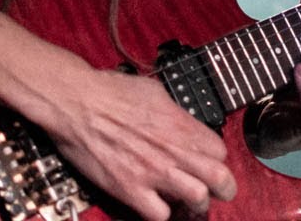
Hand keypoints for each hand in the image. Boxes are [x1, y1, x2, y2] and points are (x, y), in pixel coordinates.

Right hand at [36, 67, 234, 220]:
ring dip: (196, 203)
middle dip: (223, 188)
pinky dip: (161, 214)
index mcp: (180, 124)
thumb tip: (181, 121)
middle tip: (216, 190)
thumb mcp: (155, 91)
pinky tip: (155, 204)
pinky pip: (159, 215)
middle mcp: (173, 150)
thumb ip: (174, 112)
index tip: (209, 162)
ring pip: (198, 199)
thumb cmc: (110, 91)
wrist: (76, 101)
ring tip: (188, 200)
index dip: (217, 159)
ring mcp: (153, 171)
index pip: (220, 151)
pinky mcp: (129, 188)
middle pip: (221, 178)